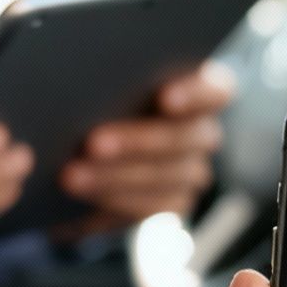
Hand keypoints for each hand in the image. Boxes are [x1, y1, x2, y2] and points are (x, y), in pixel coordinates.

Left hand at [58, 62, 234, 234]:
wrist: (90, 146)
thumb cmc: (103, 97)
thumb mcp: (107, 83)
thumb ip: (111, 80)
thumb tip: (82, 81)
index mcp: (201, 92)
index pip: (215, 92)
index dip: (194, 94)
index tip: (165, 99)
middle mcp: (203, 133)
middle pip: (183, 138)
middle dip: (136, 141)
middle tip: (93, 143)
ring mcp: (193, 171)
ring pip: (164, 176)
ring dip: (115, 176)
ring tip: (72, 175)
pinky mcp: (174, 202)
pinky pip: (152, 206)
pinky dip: (114, 199)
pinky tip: (84, 193)